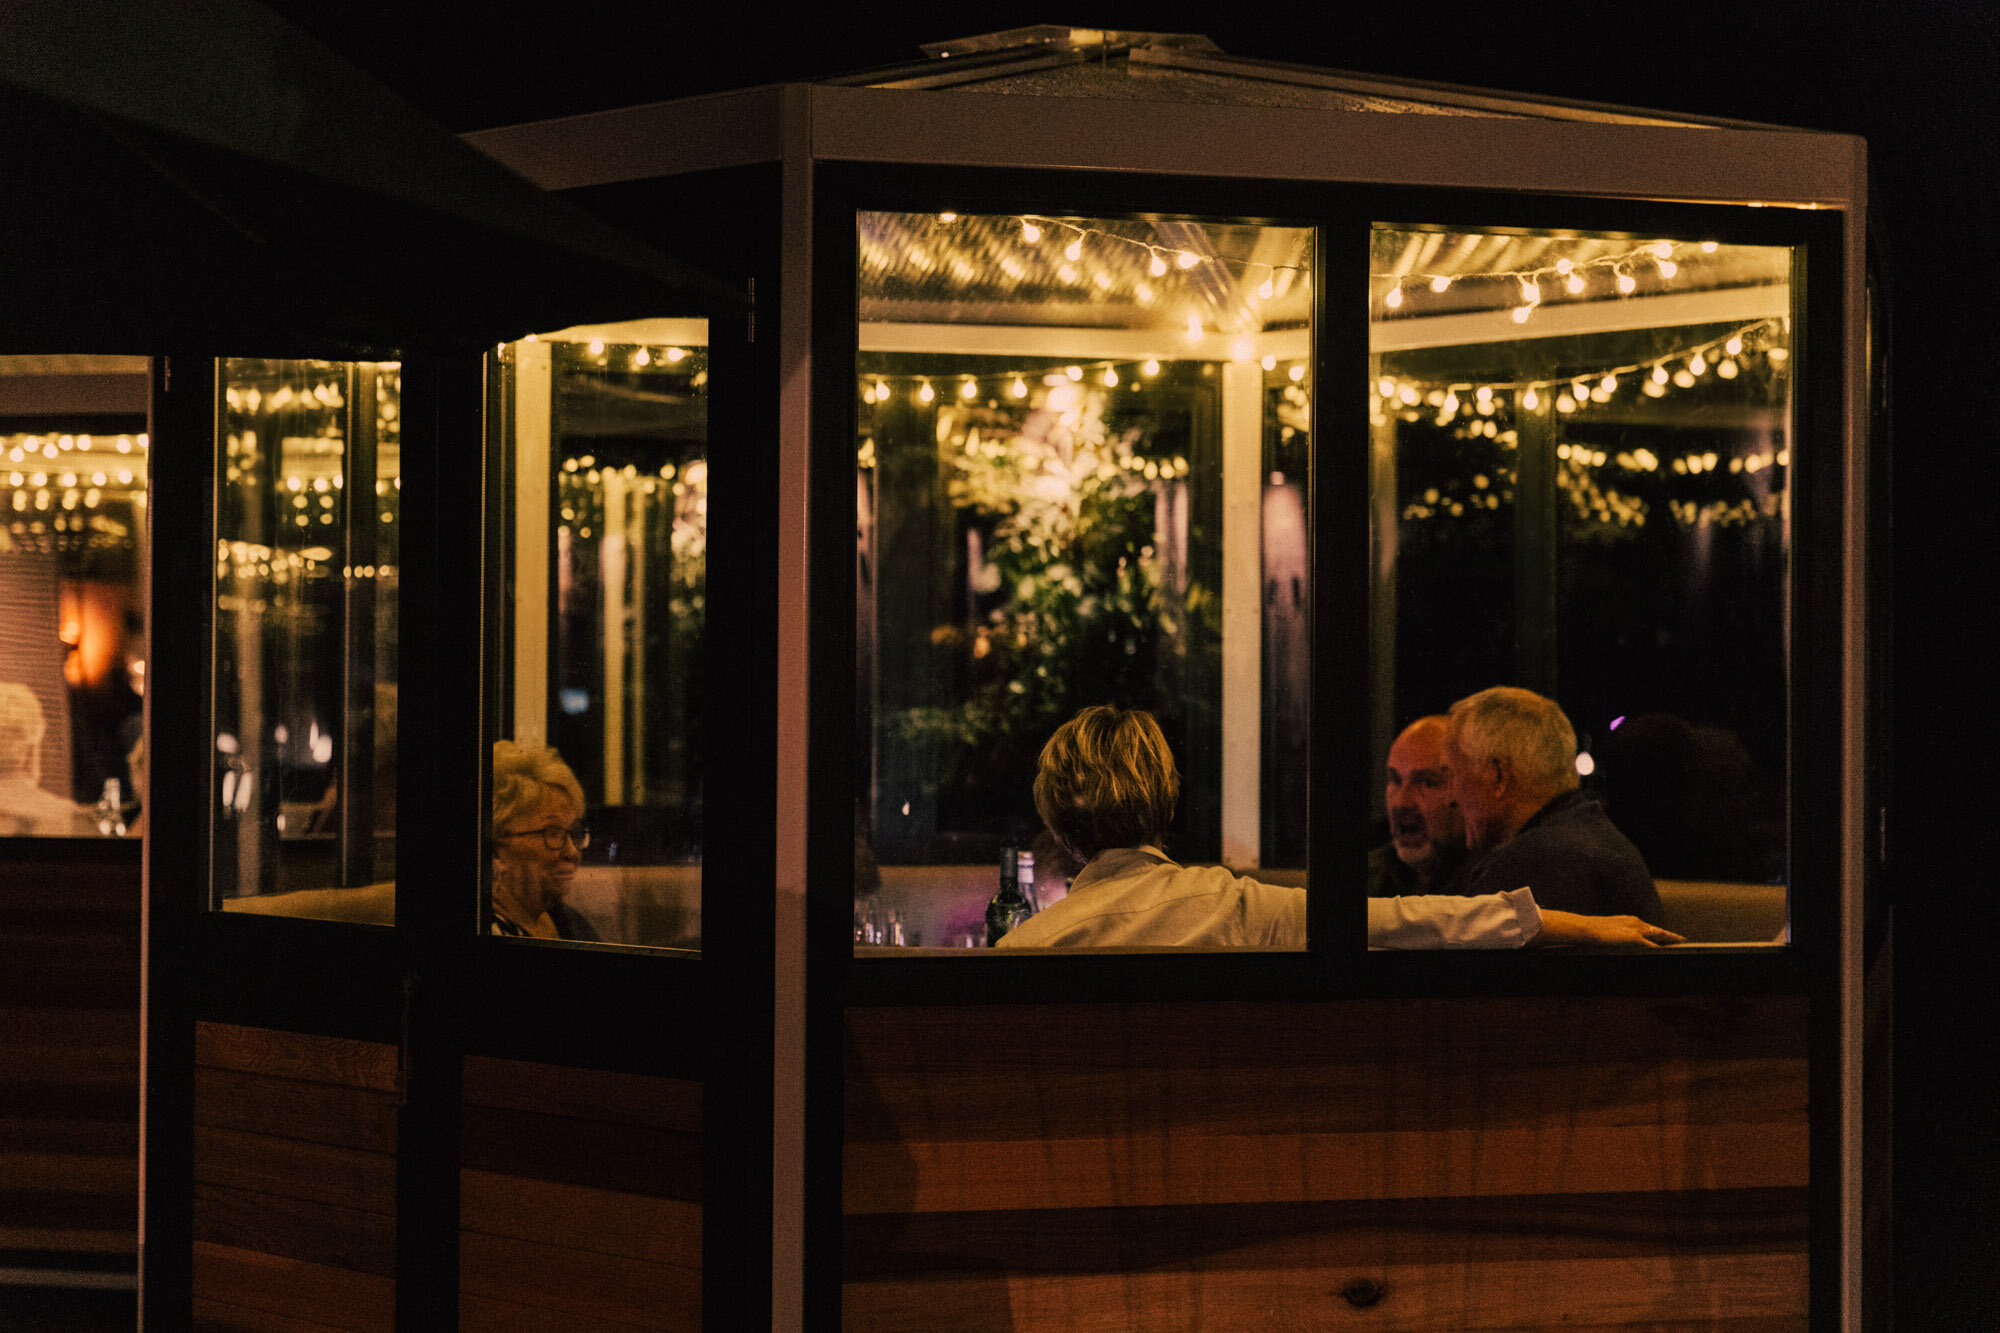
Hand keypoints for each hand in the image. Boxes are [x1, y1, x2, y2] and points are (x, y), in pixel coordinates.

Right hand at [1534, 910, 1684, 947]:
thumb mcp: (1602, 933)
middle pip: (1658, 930)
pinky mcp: (1634, 939)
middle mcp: (1635, 923)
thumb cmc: (1588, 932)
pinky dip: (1663, 949)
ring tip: (1682, 946)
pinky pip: (1653, 946)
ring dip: (1670, 942)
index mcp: (1628, 921)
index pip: (1648, 928)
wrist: (1583, 929)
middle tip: (1683, 940)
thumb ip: (1611, 937)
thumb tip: (1609, 942)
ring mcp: (1635, 930)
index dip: (1659, 933)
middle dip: (1670, 936)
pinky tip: (1670, 953)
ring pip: (1659, 936)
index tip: (1668, 936)